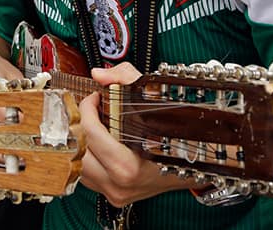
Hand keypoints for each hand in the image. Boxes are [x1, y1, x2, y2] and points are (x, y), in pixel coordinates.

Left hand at [79, 63, 189, 206]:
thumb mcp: (154, 97)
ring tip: (93, 126)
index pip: (89, 132)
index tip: (94, 97)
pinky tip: (98, 145)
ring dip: (80, 143)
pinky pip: (86, 178)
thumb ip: (125, 78)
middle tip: (90, 109)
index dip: (86, 108)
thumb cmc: (177, 134)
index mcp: (127, 165)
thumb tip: (99, 74)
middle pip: (78, 149)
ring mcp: (115, 193)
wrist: (195, 165)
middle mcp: (119, 183)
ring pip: (77, 165)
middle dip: (79, 124)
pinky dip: (87, 159)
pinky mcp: (113, 198)